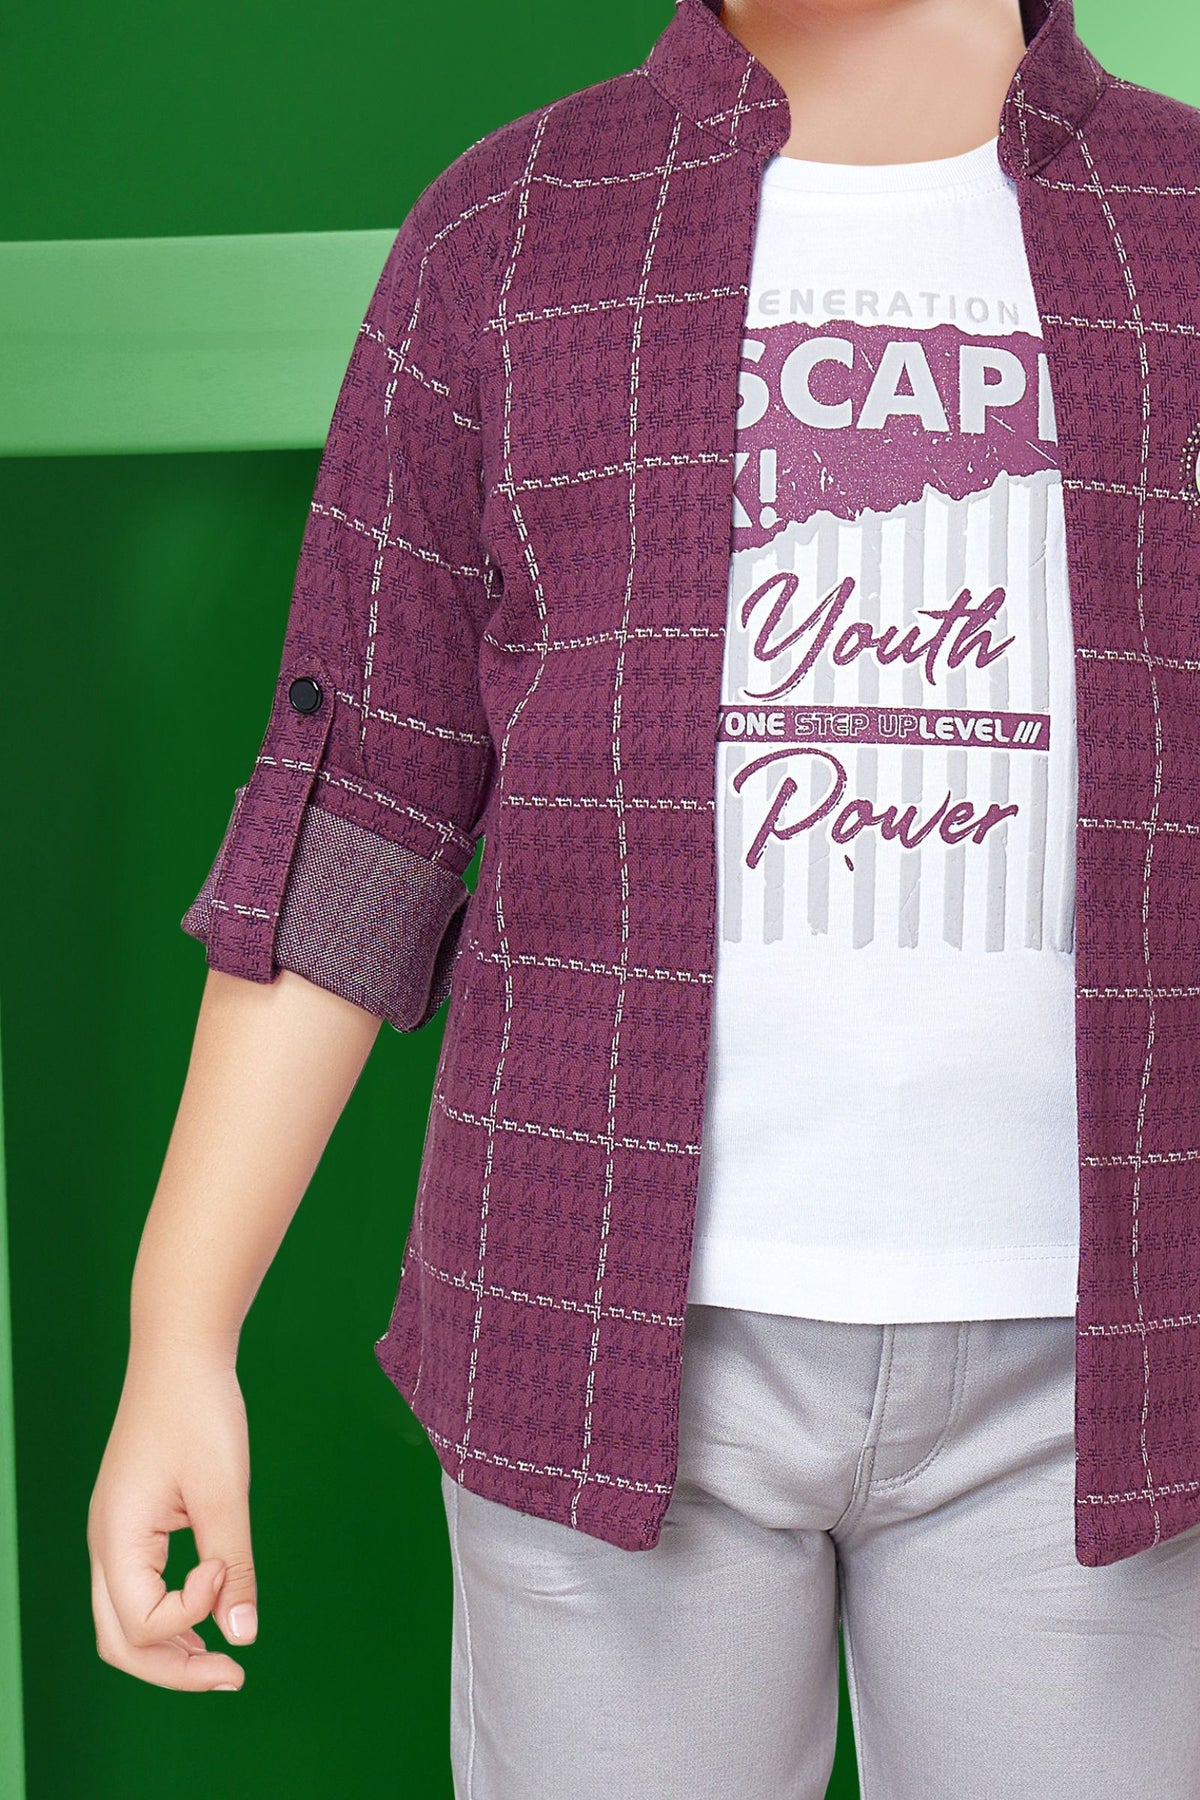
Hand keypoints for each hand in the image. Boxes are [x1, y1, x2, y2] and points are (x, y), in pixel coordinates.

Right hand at [87, 1347, 258, 1691]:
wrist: (181, 1355)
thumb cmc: (200, 1413)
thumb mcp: (224, 1490)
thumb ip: (232, 1565)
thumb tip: (242, 1637)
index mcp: (116, 1536)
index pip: (139, 1620)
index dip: (190, 1611)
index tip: (224, 1567)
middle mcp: (104, 1544)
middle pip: (119, 1640)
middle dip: (172, 1669)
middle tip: (232, 1677)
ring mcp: (114, 1535)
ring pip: (123, 1621)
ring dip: (170, 1648)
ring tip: (222, 1663)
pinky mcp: (131, 1524)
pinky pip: (137, 1591)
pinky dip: (169, 1615)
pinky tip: (209, 1612)